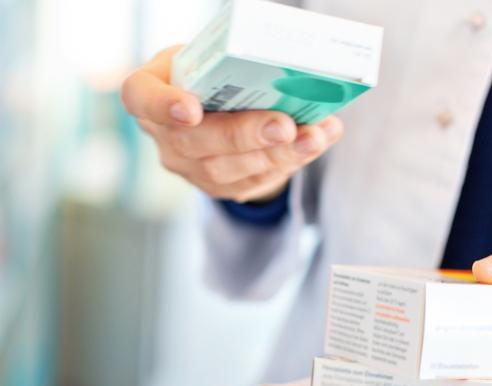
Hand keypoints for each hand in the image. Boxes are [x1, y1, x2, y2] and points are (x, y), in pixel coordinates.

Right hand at [120, 46, 342, 202]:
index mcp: (150, 91)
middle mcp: (164, 135)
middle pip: (195, 142)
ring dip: (278, 154)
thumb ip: (234, 64)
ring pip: (228, 170)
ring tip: (314, 137)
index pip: (140, 97)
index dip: (163, 105)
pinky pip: (253, 180)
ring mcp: (189, 168)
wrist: (219, 112)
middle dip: (245, 135)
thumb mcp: (212, 58)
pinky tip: (316, 143)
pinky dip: (290, 161)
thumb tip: (291, 71)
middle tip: (284, 126)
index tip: (192, 109)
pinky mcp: (220, 187)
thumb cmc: (213, 75)